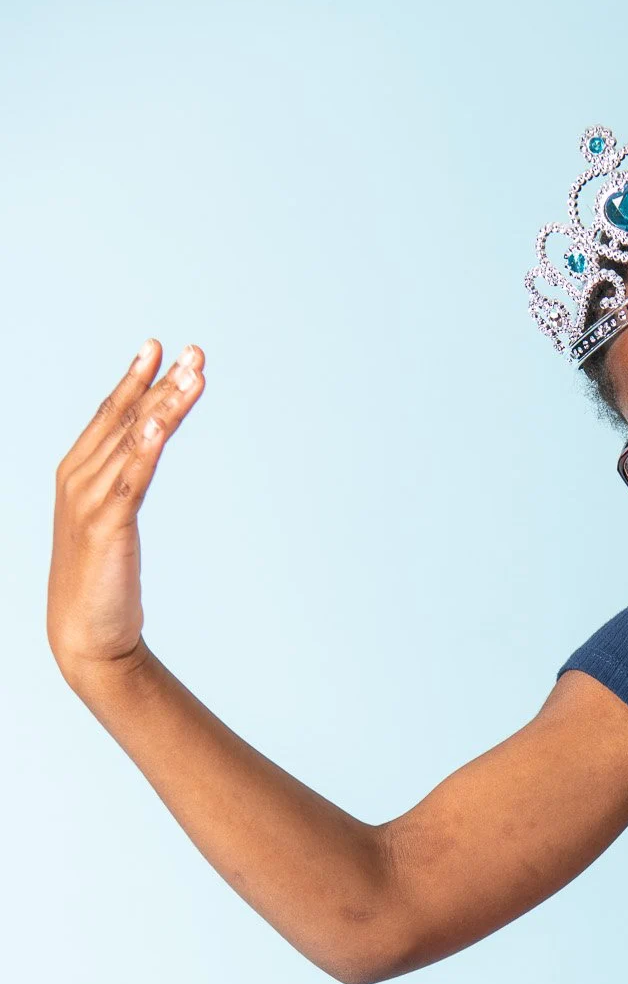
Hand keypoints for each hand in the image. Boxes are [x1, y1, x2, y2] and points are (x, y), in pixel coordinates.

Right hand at [47, 339, 204, 683]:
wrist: (86, 636)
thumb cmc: (101, 582)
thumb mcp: (111, 523)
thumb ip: (123, 487)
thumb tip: (146, 459)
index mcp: (76, 474)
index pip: (109, 416)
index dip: (135, 380)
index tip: (159, 348)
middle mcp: (77, 479)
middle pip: (124, 419)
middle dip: (160, 383)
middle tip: (194, 352)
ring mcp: (89, 501)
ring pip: (132, 442)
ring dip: (164, 406)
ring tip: (193, 375)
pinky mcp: (106, 527)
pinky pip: (130, 480)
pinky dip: (146, 448)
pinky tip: (160, 422)